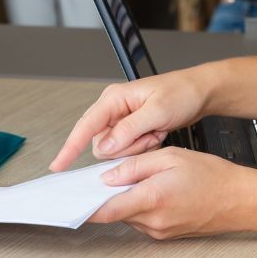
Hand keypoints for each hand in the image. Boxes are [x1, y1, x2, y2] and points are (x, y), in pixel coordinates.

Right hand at [49, 71, 209, 171]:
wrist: (198, 92)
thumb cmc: (181, 93)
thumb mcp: (157, 111)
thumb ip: (129, 129)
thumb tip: (105, 146)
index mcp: (114, 98)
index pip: (85, 126)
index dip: (70, 147)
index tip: (58, 165)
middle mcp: (113, 108)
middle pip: (101, 144)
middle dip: (126, 148)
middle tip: (150, 134)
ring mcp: (121, 120)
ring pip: (115, 150)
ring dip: (137, 148)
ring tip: (155, 131)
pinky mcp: (130, 129)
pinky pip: (128, 150)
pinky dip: (144, 147)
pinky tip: (156, 134)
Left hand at [90, 147, 256, 238]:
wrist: (239, 200)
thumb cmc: (212, 176)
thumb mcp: (170, 157)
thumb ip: (135, 166)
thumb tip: (108, 175)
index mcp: (152, 199)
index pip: (106, 209)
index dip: (84, 205)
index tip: (70, 199)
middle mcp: (153, 221)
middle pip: (115, 211)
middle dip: (109, 194)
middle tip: (109, 176)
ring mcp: (159, 231)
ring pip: (128, 215)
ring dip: (127, 198)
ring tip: (145, 179)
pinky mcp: (165, 235)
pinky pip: (142, 220)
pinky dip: (140, 205)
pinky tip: (154, 190)